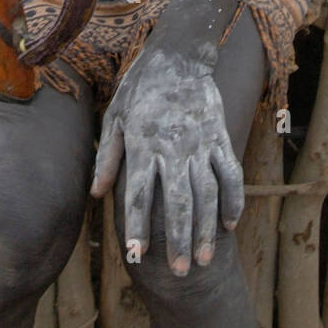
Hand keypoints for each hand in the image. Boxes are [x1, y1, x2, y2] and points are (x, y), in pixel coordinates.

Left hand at [91, 46, 244, 275]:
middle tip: (178, 271)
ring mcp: (200, 143)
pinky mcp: (220, 137)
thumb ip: (107, 157)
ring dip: (205, 229)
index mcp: (143, 144)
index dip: (136, 226)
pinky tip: (229, 226)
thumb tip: (95, 194)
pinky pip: (230, 174)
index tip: (135, 255)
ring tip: (202, 260)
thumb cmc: (141, 88)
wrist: (180, 55)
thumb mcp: (114, 116)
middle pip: (176, 202)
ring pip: (206, 194)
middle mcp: (173, 147)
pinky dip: (232, 201)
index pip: (138, 193)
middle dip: (177, 239)